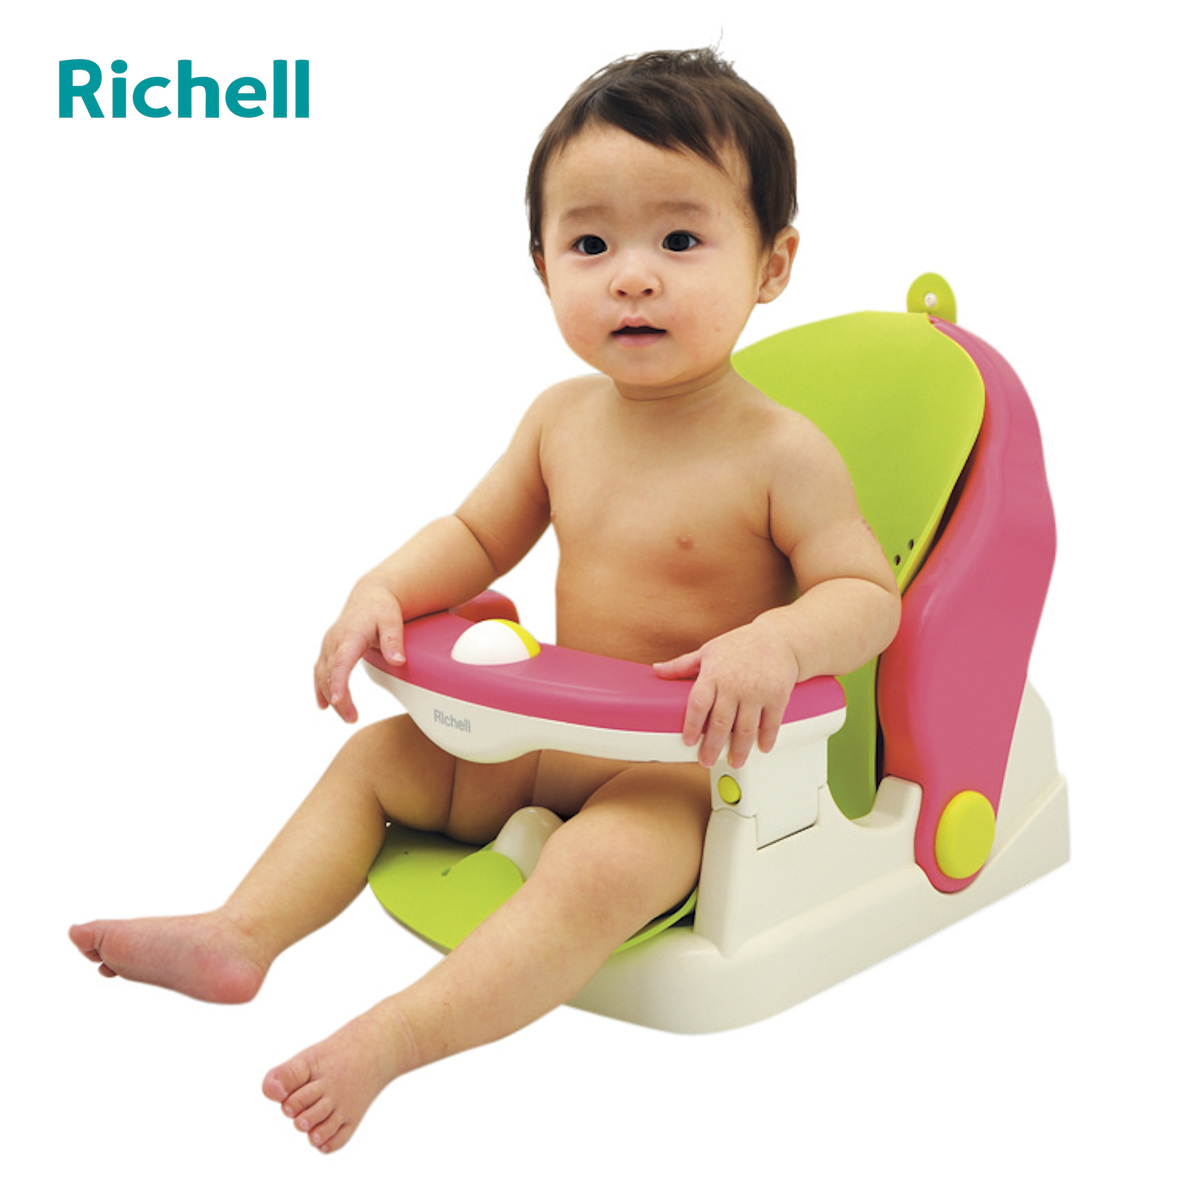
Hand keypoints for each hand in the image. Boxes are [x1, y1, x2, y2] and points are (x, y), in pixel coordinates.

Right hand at [313, 582, 405, 722]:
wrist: (370, 596)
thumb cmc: (382, 609)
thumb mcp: (393, 621)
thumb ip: (394, 642)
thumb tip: (399, 661)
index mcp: (350, 635)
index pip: (341, 662)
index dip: (339, 682)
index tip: (339, 700)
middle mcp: (335, 641)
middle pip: (330, 674)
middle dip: (338, 699)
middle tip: (352, 718)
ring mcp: (329, 645)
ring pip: (322, 675)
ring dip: (331, 697)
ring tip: (348, 716)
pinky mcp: (328, 650)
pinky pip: (319, 672)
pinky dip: (320, 689)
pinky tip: (324, 705)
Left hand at [653, 622, 799, 768]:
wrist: (778, 638)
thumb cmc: (740, 645)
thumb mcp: (708, 651)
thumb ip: (682, 665)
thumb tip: (657, 670)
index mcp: (714, 674)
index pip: (698, 704)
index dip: (691, 725)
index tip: (687, 741)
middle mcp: (735, 685)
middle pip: (721, 722)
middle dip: (712, 746)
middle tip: (706, 760)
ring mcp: (757, 692)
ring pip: (746, 728)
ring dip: (739, 749)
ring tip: (734, 761)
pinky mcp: (777, 697)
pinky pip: (771, 723)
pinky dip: (766, 739)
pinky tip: (761, 748)